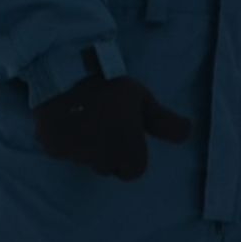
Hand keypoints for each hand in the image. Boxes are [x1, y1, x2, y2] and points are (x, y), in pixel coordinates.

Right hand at [32, 63, 192, 179]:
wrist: (68, 70)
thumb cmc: (111, 86)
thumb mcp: (142, 100)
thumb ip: (163, 123)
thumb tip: (188, 134)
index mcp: (127, 150)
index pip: (133, 172)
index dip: (131, 156)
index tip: (124, 136)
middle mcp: (101, 159)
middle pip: (107, 167)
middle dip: (107, 152)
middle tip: (103, 123)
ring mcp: (75, 154)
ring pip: (84, 160)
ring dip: (86, 146)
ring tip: (83, 117)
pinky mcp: (52, 148)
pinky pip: (62, 151)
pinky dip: (64, 140)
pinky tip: (65, 118)